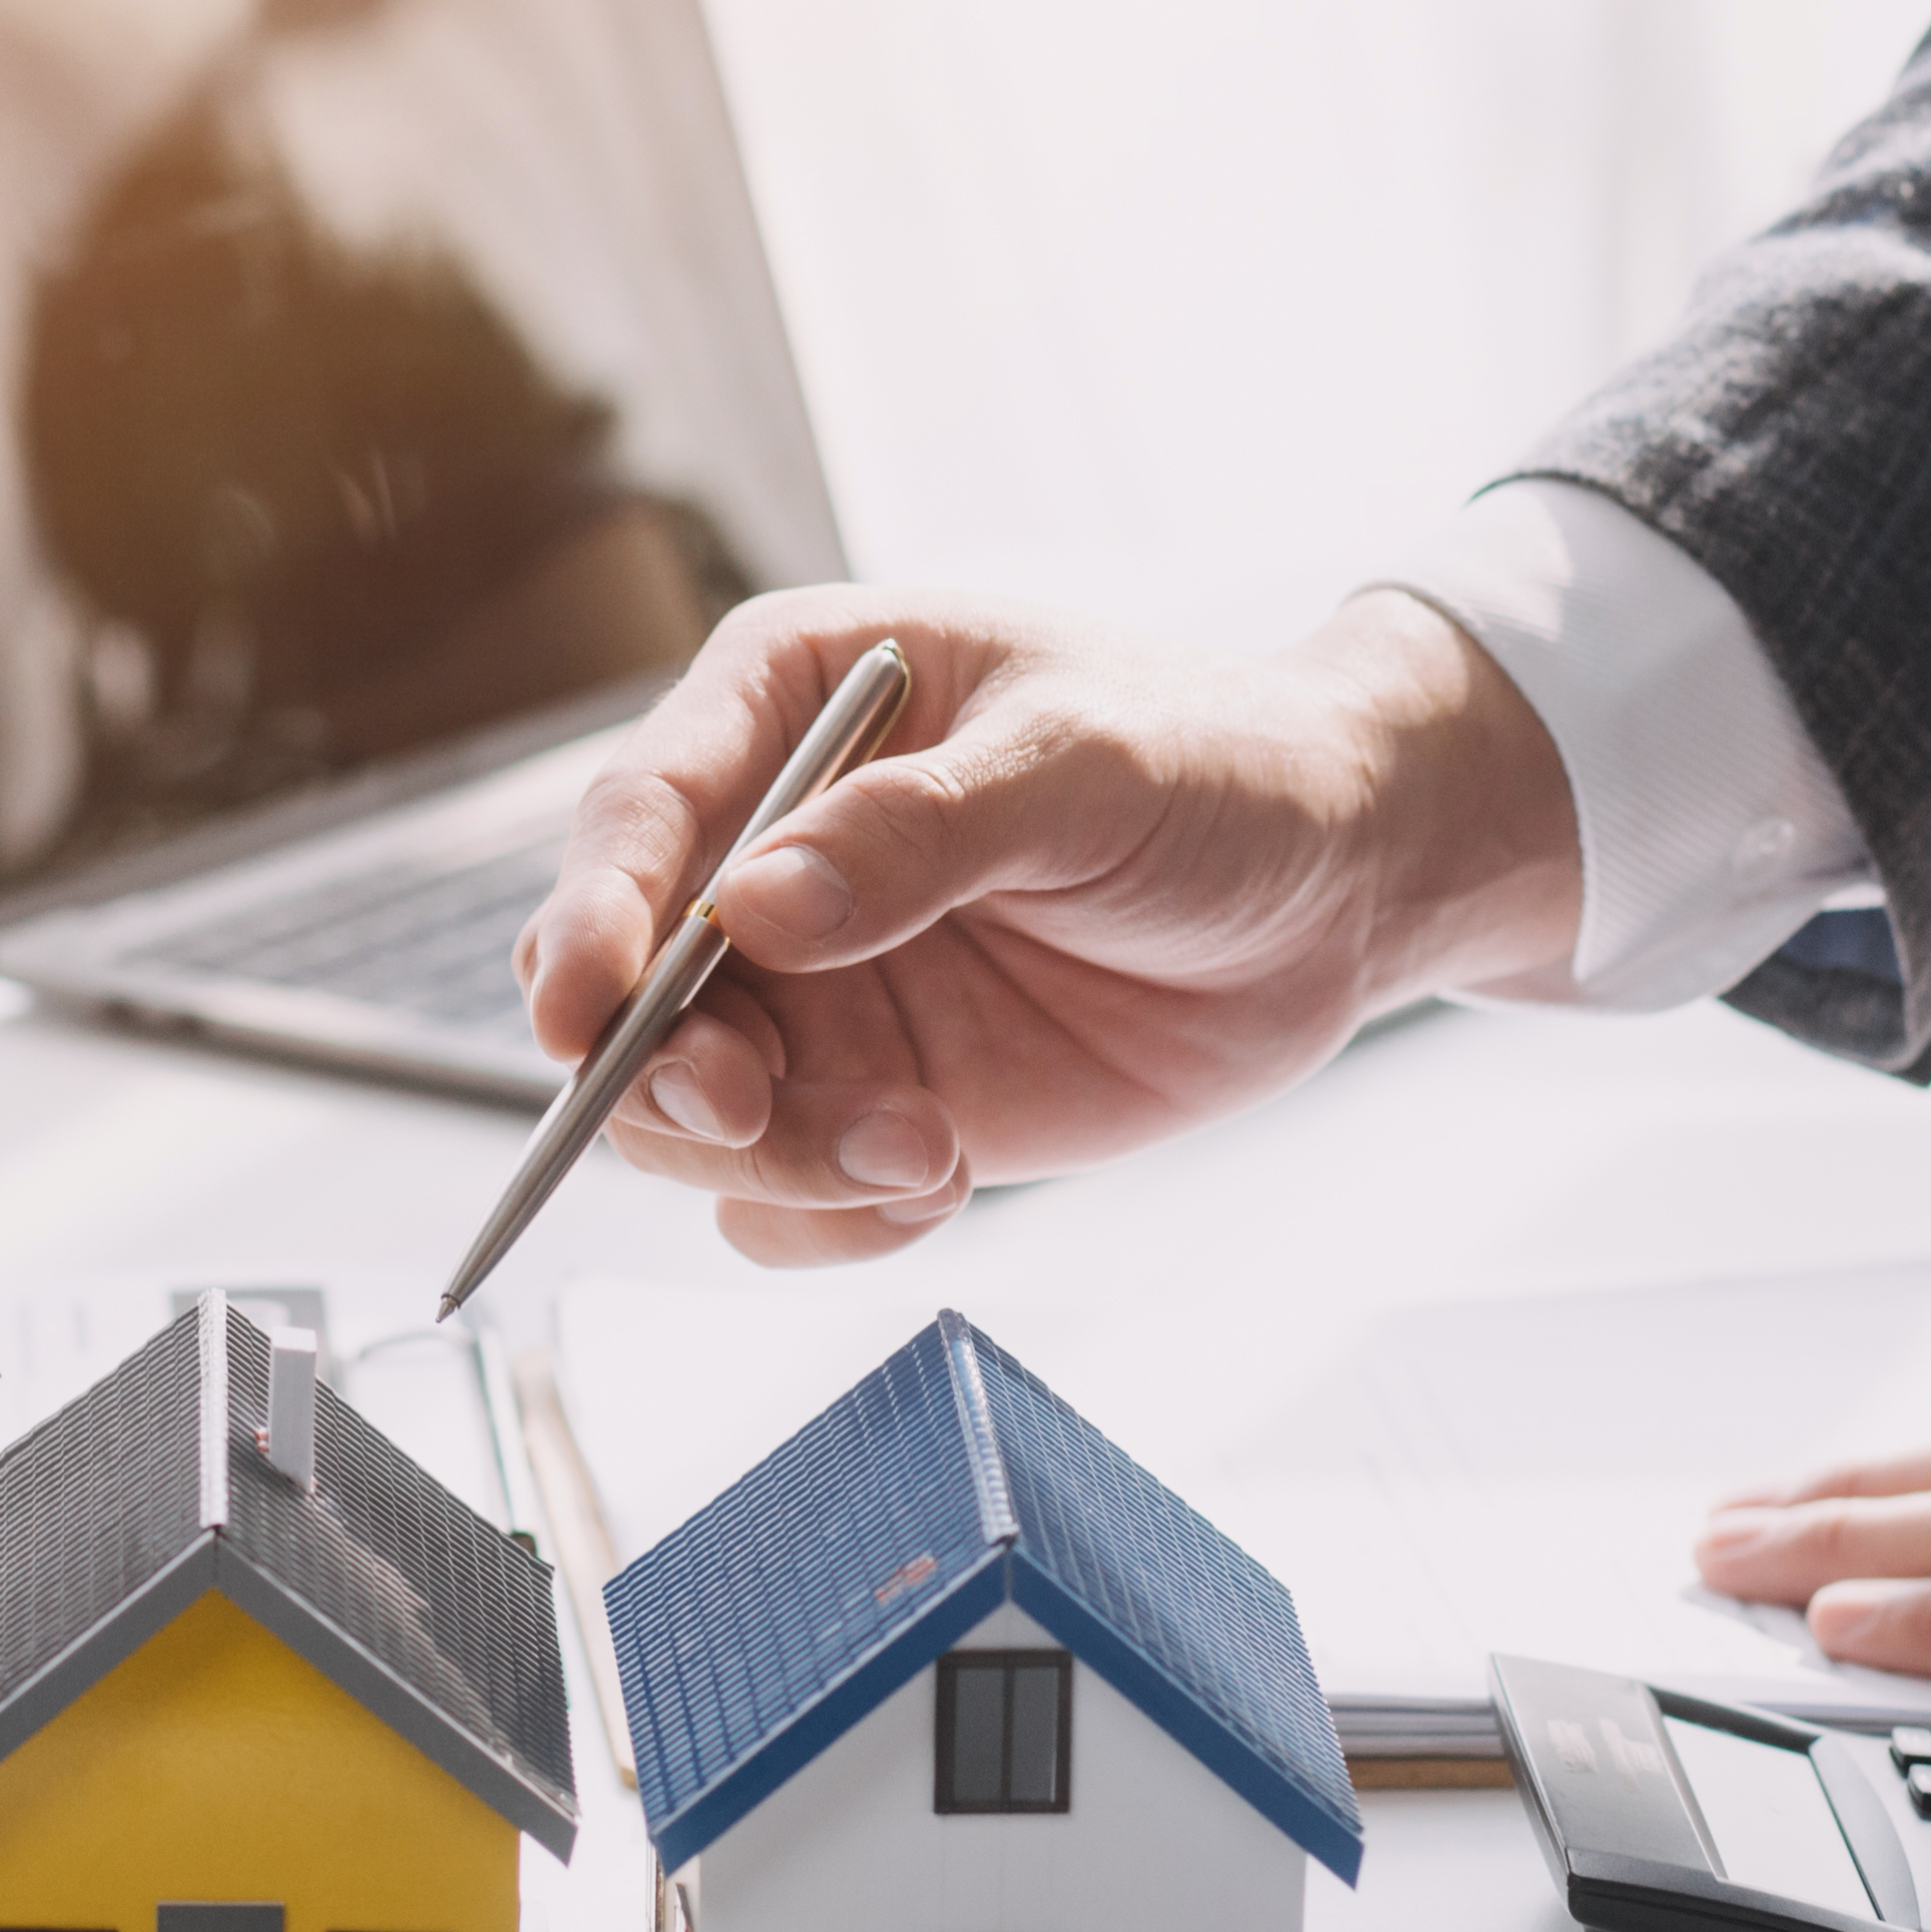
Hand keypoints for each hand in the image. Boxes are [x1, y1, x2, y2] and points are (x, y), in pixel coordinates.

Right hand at [519, 584, 1582, 1263]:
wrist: (1344, 883)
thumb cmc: (1220, 765)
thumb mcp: (1088, 764)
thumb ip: (921, 831)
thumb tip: (754, 908)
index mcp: (788, 707)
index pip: (641, 810)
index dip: (592, 913)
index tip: (586, 1010)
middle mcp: (767, 854)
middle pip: (621, 982)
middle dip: (662, 1065)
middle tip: (753, 1106)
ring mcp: (811, 989)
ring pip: (683, 1110)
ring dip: (771, 1157)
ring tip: (919, 1152)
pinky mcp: (867, 1099)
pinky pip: (774, 1200)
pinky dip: (824, 1224)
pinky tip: (934, 1187)